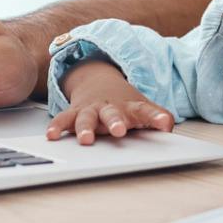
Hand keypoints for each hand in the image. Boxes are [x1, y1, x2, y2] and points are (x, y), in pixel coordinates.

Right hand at [45, 61, 174, 143]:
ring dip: (85, 128)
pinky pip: (64, 119)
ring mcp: (91, 110)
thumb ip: (157, 117)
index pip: (145, 110)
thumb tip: (169, 126)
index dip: (156, 117)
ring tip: (85, 139)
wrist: (99, 83)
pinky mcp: (74, 113)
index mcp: (129, 107)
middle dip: (115, 122)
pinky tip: (53, 135)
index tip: (164, 123)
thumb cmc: (123, 103)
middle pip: (112, 114)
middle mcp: (109, 108)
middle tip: (119, 131)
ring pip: (87, 118)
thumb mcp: (142, 108)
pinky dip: (57, 126)